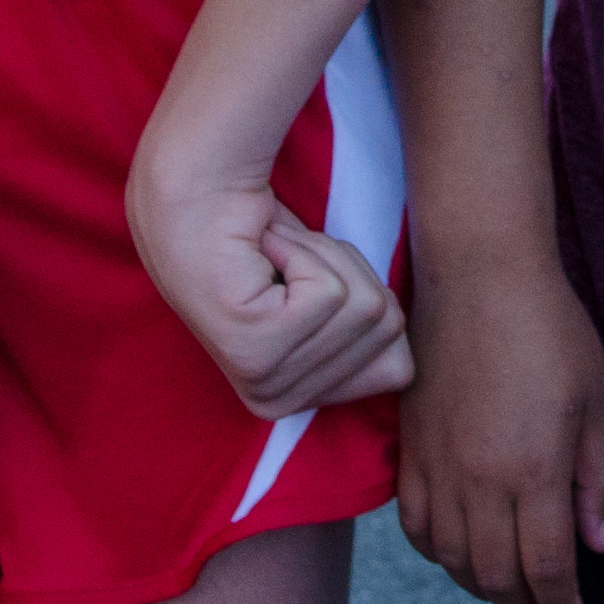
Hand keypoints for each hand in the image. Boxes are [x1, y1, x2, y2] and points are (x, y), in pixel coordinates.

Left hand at [128, 146, 412, 418]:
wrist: (198, 198)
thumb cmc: (268, 243)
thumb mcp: (335, 301)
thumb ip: (370, 339)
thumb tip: (404, 373)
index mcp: (296, 404)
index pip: (399, 368)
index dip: (367, 300)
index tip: (311, 285)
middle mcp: (277, 405)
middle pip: (386, 329)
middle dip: (349, 275)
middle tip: (291, 266)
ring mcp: (264, 381)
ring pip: (364, 305)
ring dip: (324, 259)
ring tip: (275, 256)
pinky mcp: (255, 349)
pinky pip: (328, 291)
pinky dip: (304, 251)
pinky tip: (263, 252)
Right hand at [397, 250, 603, 603]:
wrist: (480, 275)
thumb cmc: (551, 329)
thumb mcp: (597, 401)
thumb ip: (598, 481)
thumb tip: (596, 544)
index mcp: (535, 470)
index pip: (548, 568)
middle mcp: (481, 480)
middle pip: (497, 576)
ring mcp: (439, 467)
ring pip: (453, 560)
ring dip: (482, 587)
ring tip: (507, 589)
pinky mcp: (411, 450)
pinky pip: (417, 527)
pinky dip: (438, 555)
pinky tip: (459, 553)